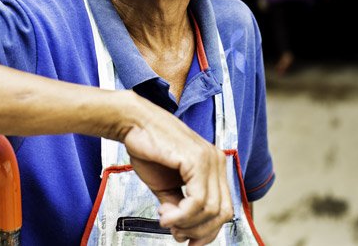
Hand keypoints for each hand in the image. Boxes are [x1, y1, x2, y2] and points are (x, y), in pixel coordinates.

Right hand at [120, 94, 232, 244]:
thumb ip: (178, 205)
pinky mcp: (197, 159)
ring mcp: (210, 159)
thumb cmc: (148, 148)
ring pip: (211, 209)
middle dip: (199, 231)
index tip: (189, 240)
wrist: (134, 123)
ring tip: (166, 221)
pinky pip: (198, 200)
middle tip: (177, 233)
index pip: (223, 208)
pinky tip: (166, 215)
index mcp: (213, 167)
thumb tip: (181, 228)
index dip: (208, 231)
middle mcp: (216, 161)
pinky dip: (182, 215)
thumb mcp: (166, 185)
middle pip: (222, 212)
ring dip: (187, 224)